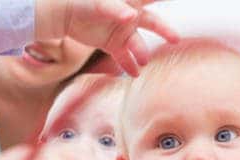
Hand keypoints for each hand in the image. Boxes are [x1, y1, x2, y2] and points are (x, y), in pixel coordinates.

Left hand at [35, 0, 177, 75]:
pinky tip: (135, 74)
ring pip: (138, 43)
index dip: (163, 1)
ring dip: (142, 53)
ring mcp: (122, 31)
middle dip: (164, 30)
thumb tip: (131, 16)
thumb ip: (116, 9)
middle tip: (175, 39)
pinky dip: (129, 65)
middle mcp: (131, 16)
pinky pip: (124, 56)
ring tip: (144, 62)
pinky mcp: (112, 44)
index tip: (174, 2)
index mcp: (132, 1)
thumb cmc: (84, 1)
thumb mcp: (101, 4)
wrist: (64, 13)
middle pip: (152, 23)